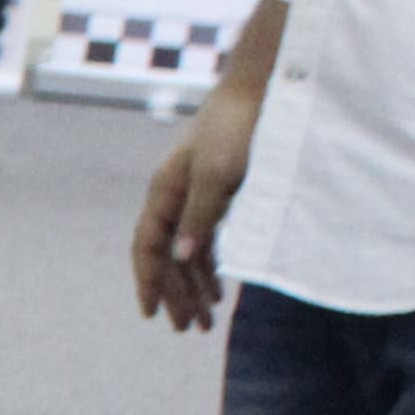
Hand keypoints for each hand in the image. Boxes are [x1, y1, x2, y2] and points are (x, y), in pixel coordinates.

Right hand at [130, 100, 254, 331]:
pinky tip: (219, 286)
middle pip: (167, 255)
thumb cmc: (238, 125)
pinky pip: (208, 239)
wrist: (266, 85)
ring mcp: (198, 195)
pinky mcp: (221, 192)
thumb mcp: (218, 172)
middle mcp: (176, 196)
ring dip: (195, 285)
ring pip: (188, 250)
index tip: (153, 314)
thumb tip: (179, 258)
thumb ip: (200, 215)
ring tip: (208, 318)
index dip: (148, 281)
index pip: (148, 246)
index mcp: (166, 191)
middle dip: (176, 293)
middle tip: (190, 329)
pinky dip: (211, 265)